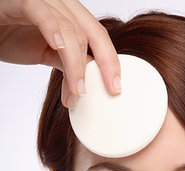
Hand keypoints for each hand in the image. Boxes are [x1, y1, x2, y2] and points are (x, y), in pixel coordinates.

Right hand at [0, 0, 121, 106]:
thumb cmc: (9, 35)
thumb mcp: (44, 52)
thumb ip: (67, 62)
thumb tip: (87, 81)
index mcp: (68, 15)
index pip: (98, 36)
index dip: (111, 61)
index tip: (116, 87)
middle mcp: (60, 5)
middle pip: (91, 32)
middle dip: (103, 63)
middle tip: (108, 89)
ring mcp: (42, 2)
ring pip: (70, 29)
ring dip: (76, 65)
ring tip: (76, 91)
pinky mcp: (22, 0)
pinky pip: (41, 12)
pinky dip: (52, 29)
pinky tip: (59, 47)